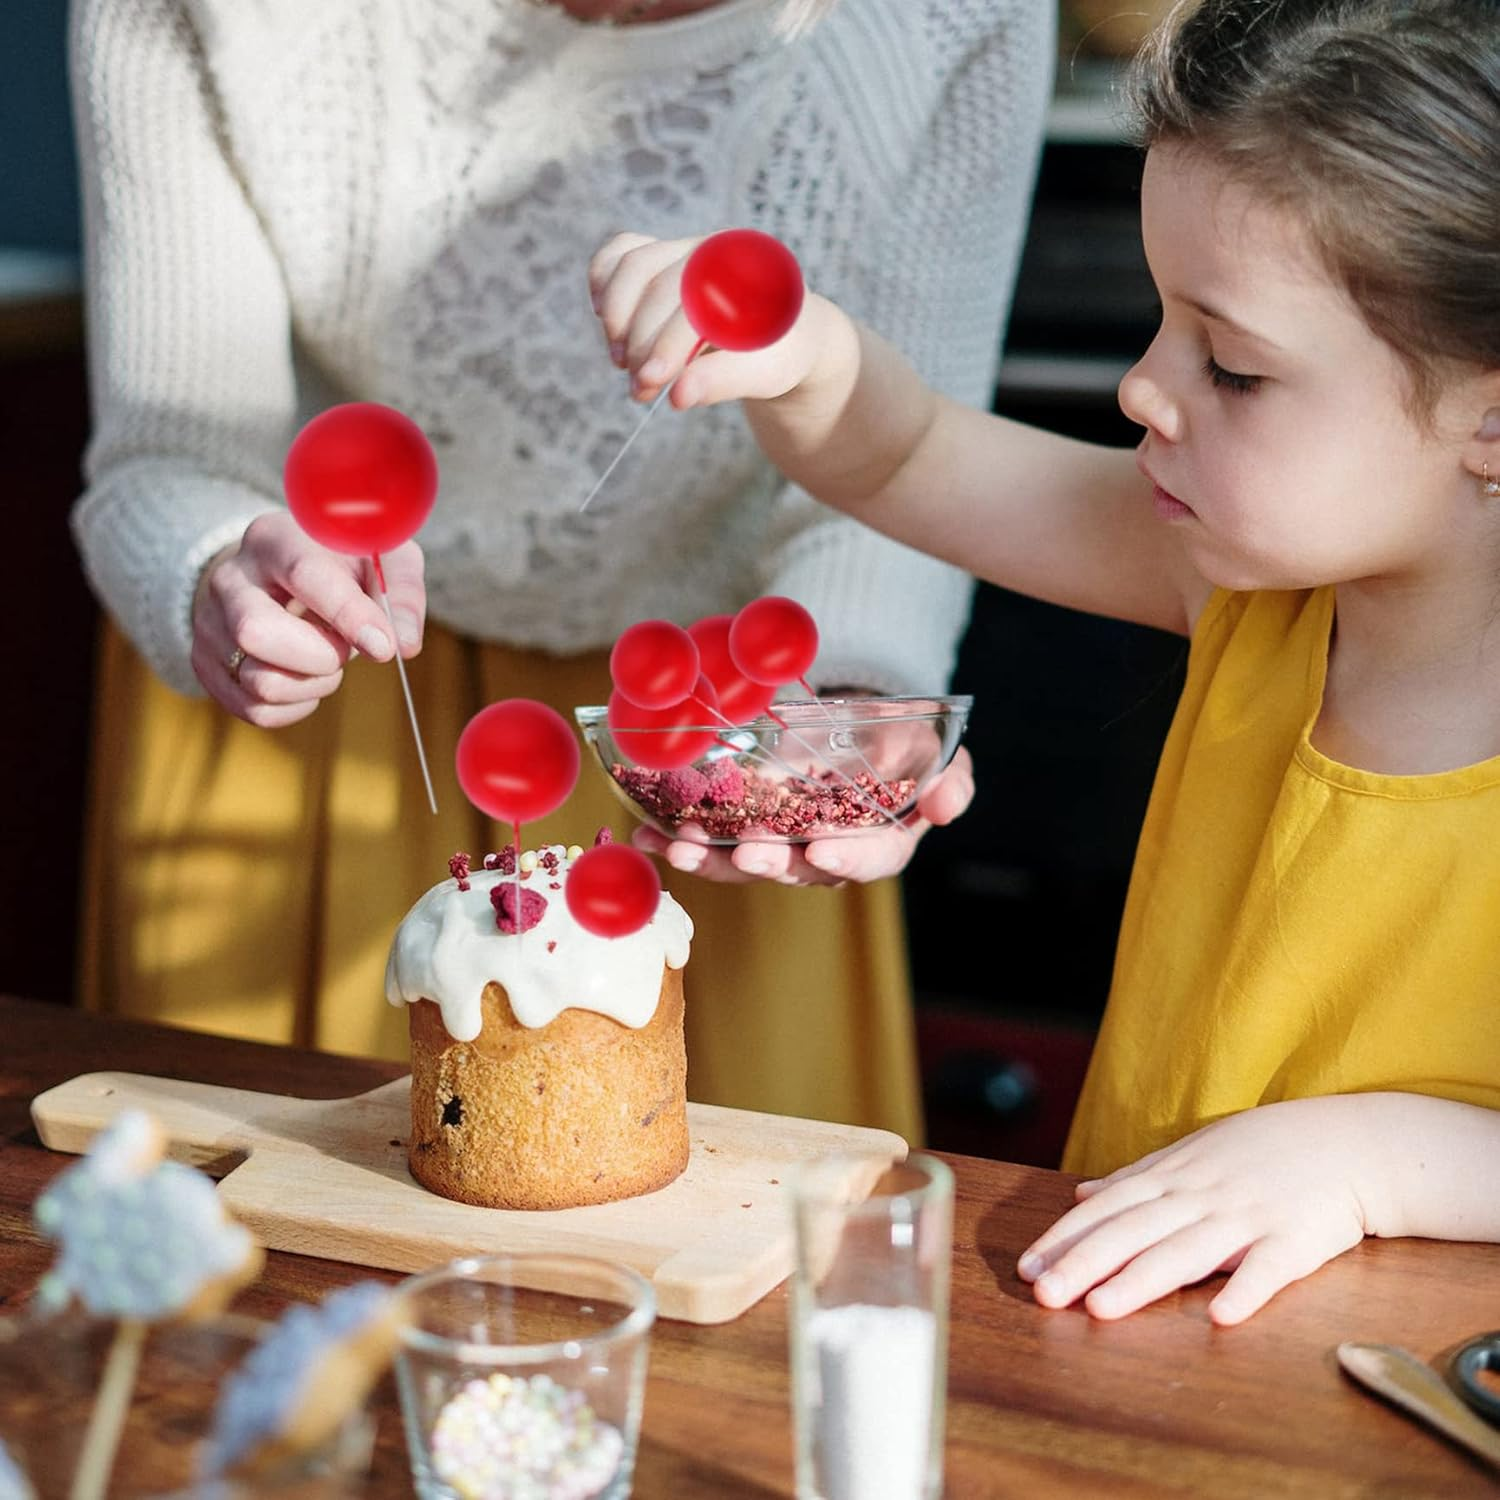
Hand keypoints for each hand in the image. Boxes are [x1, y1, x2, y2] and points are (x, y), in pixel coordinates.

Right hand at [191, 511, 425, 725]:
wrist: (275, 574)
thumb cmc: (339, 565)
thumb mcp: (378, 557)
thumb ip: (399, 593)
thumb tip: (404, 645)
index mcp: (275, 539)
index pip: (304, 575)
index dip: (347, 616)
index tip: (383, 647)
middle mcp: (231, 578)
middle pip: (256, 632)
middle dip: (319, 657)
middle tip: (343, 648)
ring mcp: (210, 623)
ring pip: (259, 681)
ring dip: (314, 685)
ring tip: (327, 659)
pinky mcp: (207, 663)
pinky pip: (254, 710)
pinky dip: (295, 707)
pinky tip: (307, 679)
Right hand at [587, 232, 828, 409]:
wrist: (775, 337)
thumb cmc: (772, 357)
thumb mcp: (762, 375)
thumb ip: (722, 382)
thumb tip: (677, 395)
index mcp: (750, 273)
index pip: (698, 300)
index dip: (668, 342)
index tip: (651, 381)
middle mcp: (714, 251)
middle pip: (660, 285)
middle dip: (641, 342)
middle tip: (640, 388)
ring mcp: (682, 248)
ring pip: (633, 265)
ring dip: (616, 318)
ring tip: (622, 364)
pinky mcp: (658, 255)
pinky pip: (618, 253)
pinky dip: (602, 281)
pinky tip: (604, 320)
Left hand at [632, 745, 974, 885]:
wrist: (858, 726)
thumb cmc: (902, 743)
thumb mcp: (933, 750)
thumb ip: (951, 779)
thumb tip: (944, 805)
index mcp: (882, 843)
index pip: (870, 859)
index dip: (846, 857)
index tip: (821, 848)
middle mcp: (830, 855)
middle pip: (798, 869)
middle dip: (767, 862)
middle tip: (743, 851)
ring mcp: (786, 848)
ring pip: (749, 864)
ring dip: (713, 859)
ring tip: (679, 845)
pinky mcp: (751, 834)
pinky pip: (719, 846)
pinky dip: (685, 842)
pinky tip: (649, 836)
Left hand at [1016, 1097, 1379, 1324]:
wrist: (1348, 1142)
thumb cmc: (1262, 1151)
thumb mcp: (1193, 1153)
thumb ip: (1137, 1177)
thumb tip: (1082, 1194)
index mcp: (1175, 1175)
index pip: (1108, 1209)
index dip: (1067, 1237)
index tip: (1028, 1266)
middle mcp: (1202, 1194)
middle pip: (1134, 1231)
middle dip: (1084, 1263)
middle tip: (1042, 1295)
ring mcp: (1248, 1216)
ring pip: (1186, 1251)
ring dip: (1142, 1280)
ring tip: (1101, 1308)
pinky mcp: (1297, 1240)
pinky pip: (1268, 1269)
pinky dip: (1245, 1291)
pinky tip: (1219, 1319)